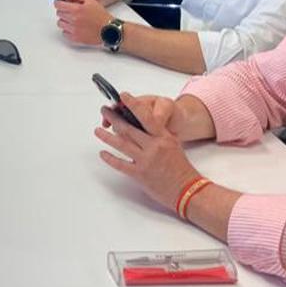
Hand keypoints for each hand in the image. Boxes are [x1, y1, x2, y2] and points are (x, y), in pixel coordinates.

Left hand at [54, 0, 111, 45]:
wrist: (109, 29)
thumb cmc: (101, 15)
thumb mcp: (91, 0)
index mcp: (77, 9)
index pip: (58, 5)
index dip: (59, 3)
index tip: (60, 3)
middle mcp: (74, 20)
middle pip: (59, 13)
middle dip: (63, 11)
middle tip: (71, 11)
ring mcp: (74, 30)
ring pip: (60, 23)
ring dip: (65, 20)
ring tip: (73, 20)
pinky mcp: (75, 38)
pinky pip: (64, 33)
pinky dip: (67, 30)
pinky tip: (75, 27)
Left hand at [93, 95, 198, 211]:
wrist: (188, 190)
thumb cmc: (181, 168)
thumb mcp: (173, 144)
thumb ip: (157, 134)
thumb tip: (139, 124)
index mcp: (163, 137)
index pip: (146, 117)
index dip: (134, 105)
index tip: (123, 96)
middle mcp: (154, 147)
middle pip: (129, 129)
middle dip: (114, 118)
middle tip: (105, 111)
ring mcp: (146, 161)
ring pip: (121, 144)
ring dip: (107, 137)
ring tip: (97, 130)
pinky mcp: (140, 175)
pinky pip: (120, 164)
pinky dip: (109, 158)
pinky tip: (102, 153)